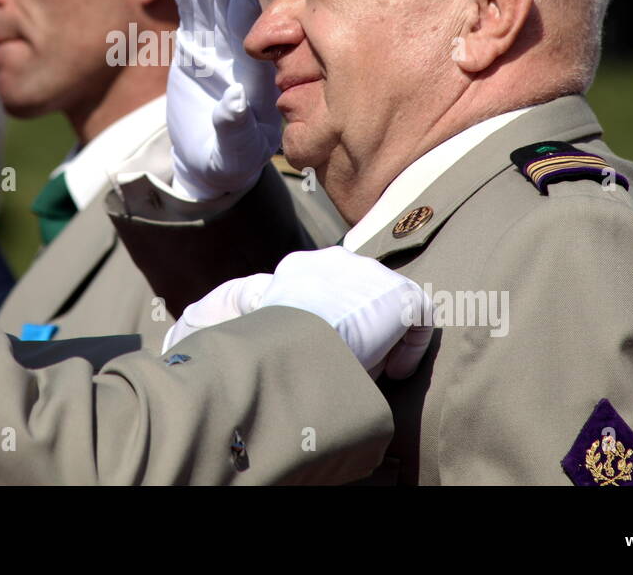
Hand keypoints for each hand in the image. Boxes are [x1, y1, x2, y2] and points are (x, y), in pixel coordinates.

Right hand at [163, 246, 432, 377]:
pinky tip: (392, 371)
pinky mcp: (398, 295)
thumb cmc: (266, 341)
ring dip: (386, 338)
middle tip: (361, 360)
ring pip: (389, 303)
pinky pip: (417, 317)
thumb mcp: (252, 323)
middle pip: (363, 289)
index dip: (336, 316)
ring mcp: (371, 275)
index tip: (334, 348)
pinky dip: (410, 347)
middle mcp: (336, 261)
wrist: (295, 339)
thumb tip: (215, 337)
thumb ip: (256, 319)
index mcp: (300, 268)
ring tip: (378, 370)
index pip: (328, 284)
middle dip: (366, 324)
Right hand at [167, 0, 280, 200]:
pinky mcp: (196, 49)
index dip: (247, 21)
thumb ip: (235, 129)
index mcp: (261, 82)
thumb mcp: (234, 154)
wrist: (209, 158)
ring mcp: (220, 51)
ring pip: (214, 14)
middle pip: (236, 22)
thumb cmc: (229, 162)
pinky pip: (194, 19)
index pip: (256, 46)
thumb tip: (235, 100)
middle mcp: (244, 60)